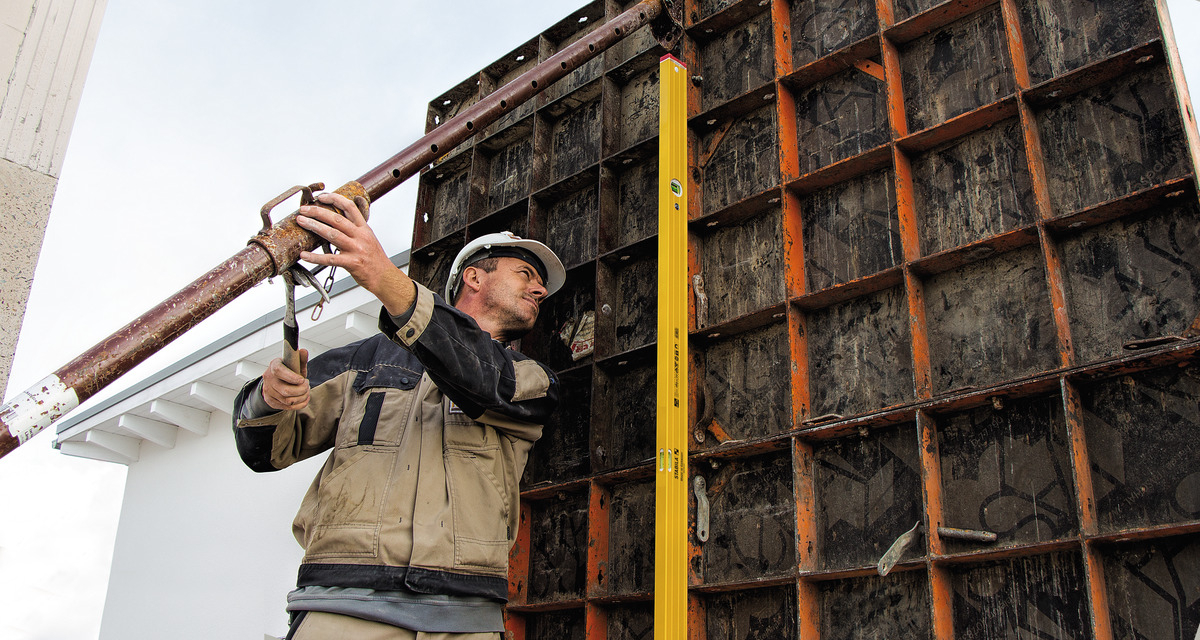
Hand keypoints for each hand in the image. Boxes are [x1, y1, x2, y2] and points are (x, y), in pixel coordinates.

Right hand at [262, 350, 309, 410]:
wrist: (274, 380)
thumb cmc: (287, 371)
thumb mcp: (293, 363)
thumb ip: (300, 359)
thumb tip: (304, 351)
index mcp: (273, 366)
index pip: (279, 371)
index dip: (292, 377)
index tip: (302, 379)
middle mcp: (268, 379)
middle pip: (285, 390)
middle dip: (301, 390)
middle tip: (307, 385)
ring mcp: (269, 392)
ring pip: (288, 400)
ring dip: (302, 397)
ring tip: (306, 391)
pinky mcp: (271, 402)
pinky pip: (288, 407)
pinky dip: (300, 404)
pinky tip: (305, 398)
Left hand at [296, 192, 414, 314]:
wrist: (385, 278)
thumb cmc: (375, 260)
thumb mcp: (368, 238)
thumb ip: (355, 229)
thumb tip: (338, 221)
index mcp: (364, 228)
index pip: (349, 207)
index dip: (335, 199)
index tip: (321, 197)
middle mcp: (360, 236)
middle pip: (337, 218)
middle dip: (318, 212)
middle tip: (304, 210)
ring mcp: (356, 249)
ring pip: (332, 234)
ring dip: (314, 226)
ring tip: (302, 222)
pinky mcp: (352, 263)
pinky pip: (330, 259)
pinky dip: (315, 257)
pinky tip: (305, 255)